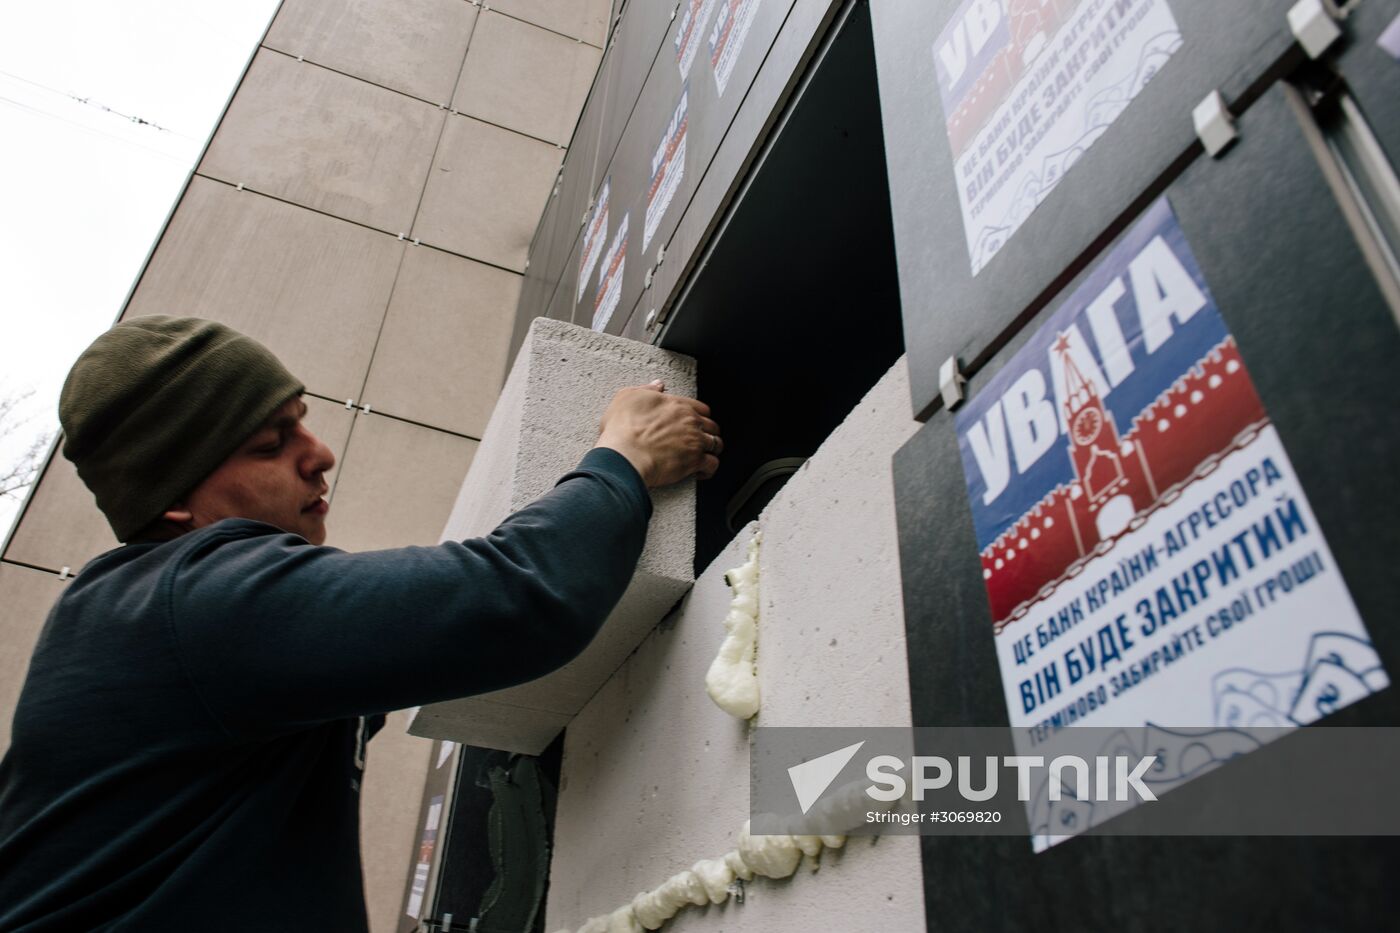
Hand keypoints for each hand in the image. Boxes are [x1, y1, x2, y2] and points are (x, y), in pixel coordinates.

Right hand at [596, 380, 721, 487]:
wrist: (624, 455)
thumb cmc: (622, 429)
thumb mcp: (627, 398)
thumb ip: (646, 389)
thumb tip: (658, 385)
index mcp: (676, 405)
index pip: (701, 408)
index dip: (699, 417)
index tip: (694, 424)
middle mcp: (690, 421)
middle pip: (712, 426)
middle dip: (707, 433)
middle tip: (698, 441)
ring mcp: (695, 441)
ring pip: (716, 444)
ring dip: (710, 450)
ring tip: (702, 457)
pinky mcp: (695, 461)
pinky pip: (713, 464)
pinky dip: (709, 469)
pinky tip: (700, 472)